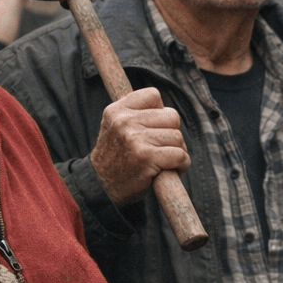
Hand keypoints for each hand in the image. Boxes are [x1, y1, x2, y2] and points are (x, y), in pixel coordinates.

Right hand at [89, 86, 190, 207]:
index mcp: (117, 110)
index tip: (153, 129)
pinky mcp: (147, 157)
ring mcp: (136, 139)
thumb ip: (135, 113)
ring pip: (178, 137)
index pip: (153, 95)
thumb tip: (166, 108)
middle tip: (162, 148)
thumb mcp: (115, 127)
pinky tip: (173, 169)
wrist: (100, 188)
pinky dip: (182, 164)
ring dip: (178, 151)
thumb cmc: (116, 158)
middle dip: (172, 134)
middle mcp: (125, 121)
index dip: (160, 113)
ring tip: (165, 161)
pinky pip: (180, 155)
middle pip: (172, 116)